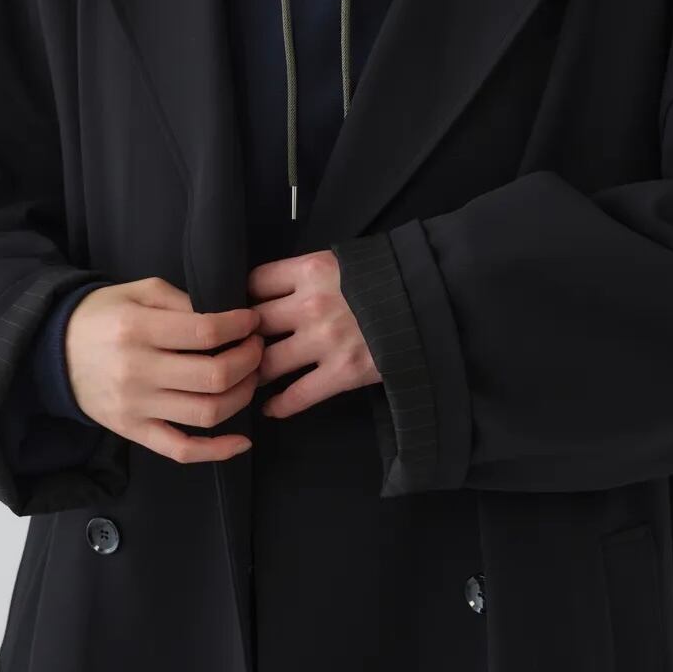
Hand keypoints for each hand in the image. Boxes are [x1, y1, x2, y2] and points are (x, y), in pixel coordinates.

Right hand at [65, 276, 262, 462]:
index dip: (241, 327)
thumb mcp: (138, 291)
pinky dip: (217, 451)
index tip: (252, 322)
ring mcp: (135, 407)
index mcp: (137, 329)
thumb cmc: (102, 315)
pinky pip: (181, 450)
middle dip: (250, 361)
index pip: (207, 331)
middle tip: (257, 348)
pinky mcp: (133, 432)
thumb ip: (182, 301)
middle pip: (214, 375)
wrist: (52, 351)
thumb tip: (227, 320)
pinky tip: (242, 441)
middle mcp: (137, 371)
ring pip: (207, 413)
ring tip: (249, 378)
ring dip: (243, 396)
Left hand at [247, 248, 381, 418]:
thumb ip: (312, 274)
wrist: (436, 301)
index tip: (242, 309)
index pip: (254, 282)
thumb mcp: (347, 262)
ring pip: (267, 363)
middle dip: (243, 338)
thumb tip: (278, 290)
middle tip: (236, 349)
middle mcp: (310, 305)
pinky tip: (270, 409)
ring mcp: (325, 342)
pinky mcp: (343, 373)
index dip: (244, 297)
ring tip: (248, 381)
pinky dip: (279, 405)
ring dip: (255, 374)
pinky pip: (298, 395)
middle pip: (254, 324)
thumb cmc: (391, 278)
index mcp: (311, 270)